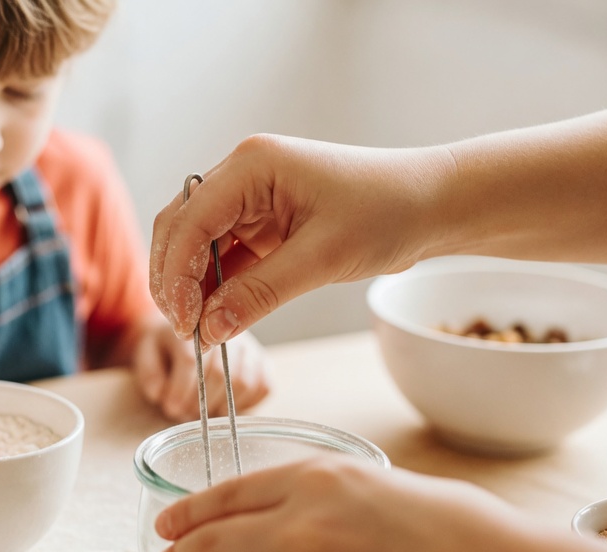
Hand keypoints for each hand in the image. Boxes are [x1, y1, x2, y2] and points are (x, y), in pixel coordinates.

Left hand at [132, 319, 269, 420]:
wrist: (188, 332)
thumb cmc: (166, 346)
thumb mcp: (147, 353)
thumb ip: (149, 372)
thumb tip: (160, 394)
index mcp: (195, 324)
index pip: (191, 360)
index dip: (180, 389)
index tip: (170, 408)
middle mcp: (228, 330)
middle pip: (220, 374)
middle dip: (199, 402)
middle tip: (184, 414)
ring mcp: (250, 346)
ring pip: (243, 383)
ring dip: (220, 406)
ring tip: (202, 412)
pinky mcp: (263, 361)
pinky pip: (263, 387)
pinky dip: (245, 404)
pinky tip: (223, 406)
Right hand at [150, 135, 452, 343]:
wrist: (431, 205)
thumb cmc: (388, 212)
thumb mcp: (323, 258)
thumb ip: (259, 293)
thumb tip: (208, 329)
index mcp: (252, 165)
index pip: (190, 219)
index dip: (177, 274)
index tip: (184, 322)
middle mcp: (242, 175)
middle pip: (181, 228)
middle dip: (175, 280)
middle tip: (185, 331)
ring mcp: (250, 198)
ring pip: (196, 245)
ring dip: (193, 287)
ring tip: (201, 331)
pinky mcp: (263, 222)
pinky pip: (223, 256)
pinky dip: (216, 288)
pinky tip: (219, 318)